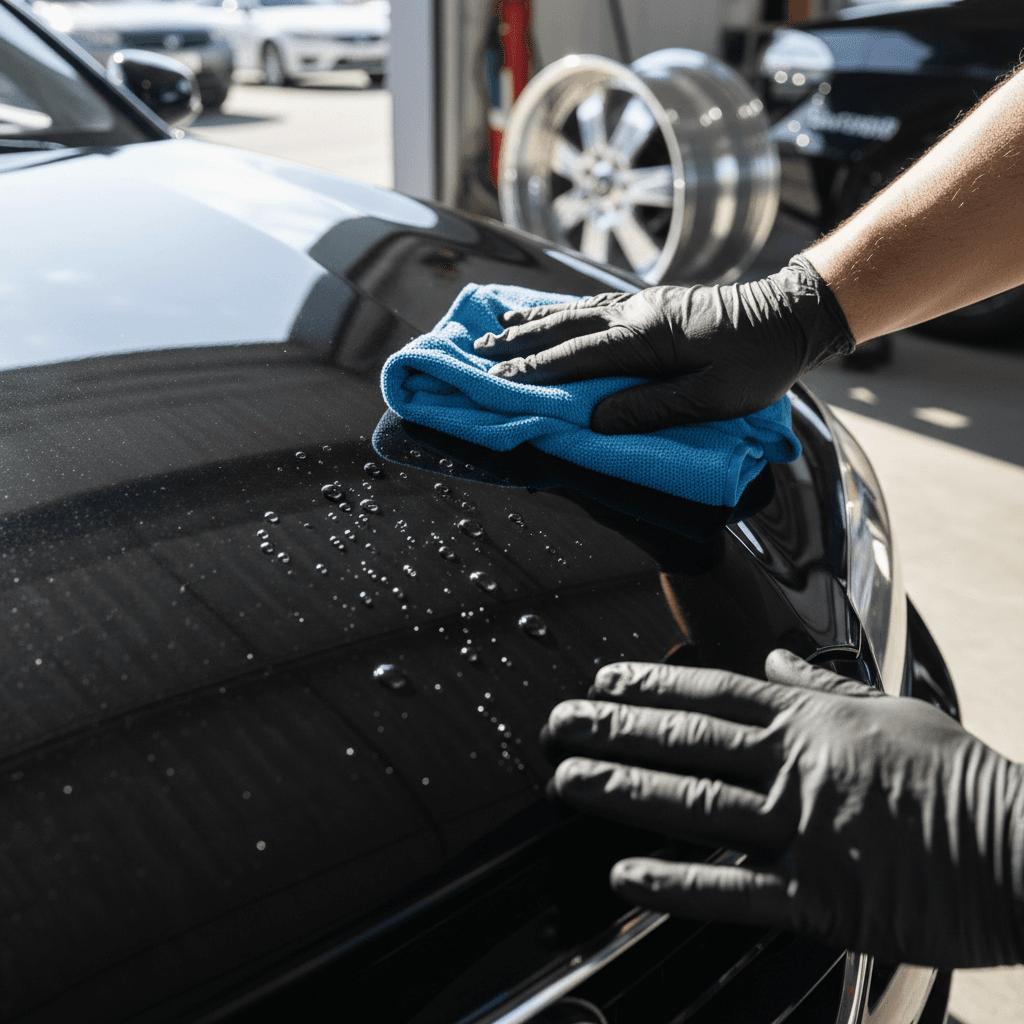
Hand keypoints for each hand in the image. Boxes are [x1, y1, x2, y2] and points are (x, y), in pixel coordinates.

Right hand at [474, 256, 854, 432]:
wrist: (792, 314)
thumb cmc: (760, 363)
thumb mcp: (715, 398)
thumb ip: (655, 409)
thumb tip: (597, 420)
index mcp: (649, 338)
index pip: (578, 357)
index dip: (534, 370)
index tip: (495, 380)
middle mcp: (638, 314)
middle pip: (566, 327)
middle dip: (520, 342)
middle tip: (479, 350)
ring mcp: (645, 304)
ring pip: (577, 311)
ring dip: (536, 321)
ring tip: (500, 326)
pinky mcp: (655, 304)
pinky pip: (596, 305)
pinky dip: (565, 311)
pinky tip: (552, 314)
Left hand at [544, 651, 1023, 967]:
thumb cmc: (963, 778)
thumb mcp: (893, 711)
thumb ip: (822, 688)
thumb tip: (774, 666)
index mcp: (813, 722)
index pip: (713, 694)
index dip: (652, 686)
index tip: (604, 682)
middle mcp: (798, 767)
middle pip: (688, 741)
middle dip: (615, 730)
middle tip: (558, 724)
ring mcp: (805, 829)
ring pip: (696, 804)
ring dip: (624, 793)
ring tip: (568, 783)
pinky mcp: (821, 897)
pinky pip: (734, 888)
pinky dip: (677, 883)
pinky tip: (627, 878)